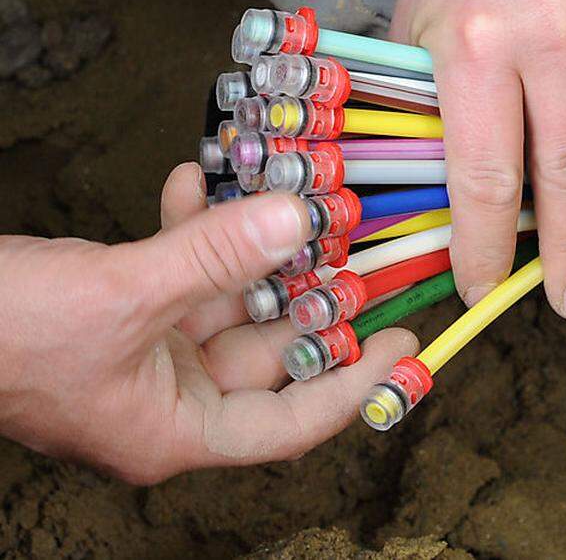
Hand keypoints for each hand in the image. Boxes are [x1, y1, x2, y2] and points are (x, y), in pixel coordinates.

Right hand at [0, 163, 416, 483]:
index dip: (355, 383)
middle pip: (267, 352)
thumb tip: (299, 220)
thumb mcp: (121, 294)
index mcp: (174, 430)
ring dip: (250, 248)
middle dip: (308, 294)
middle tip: (355, 245)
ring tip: (286, 196)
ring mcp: (141, 354)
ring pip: (225, 301)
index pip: (291, 422)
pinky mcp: (117, 311)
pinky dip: (190, 230)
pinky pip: (175, 273)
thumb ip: (215, 258)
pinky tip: (198, 180)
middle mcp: (166, 398)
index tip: (403, 339)